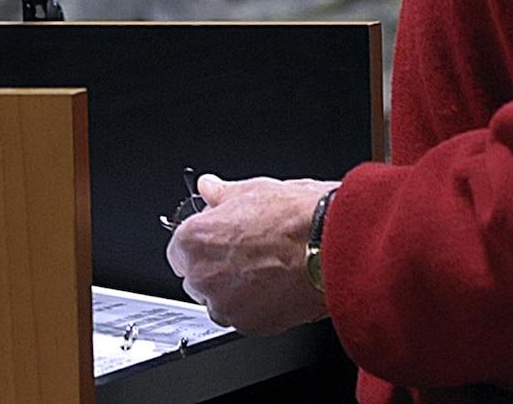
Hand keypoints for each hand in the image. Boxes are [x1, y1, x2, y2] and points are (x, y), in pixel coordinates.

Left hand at [165, 174, 335, 334]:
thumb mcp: (252, 191)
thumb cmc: (295, 218)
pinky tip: (275, 286)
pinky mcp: (250, 326)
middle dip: (216, 269)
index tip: (219, 241)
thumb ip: (221, 194)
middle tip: (247, 254)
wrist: (333, 246)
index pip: (180, 250)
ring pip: (220, 301)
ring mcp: (225, 305)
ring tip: (265, 270)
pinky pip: (244, 318)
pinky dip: (256, 307)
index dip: (203, 244)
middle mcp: (203, 276)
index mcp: (194, 240)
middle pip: (197, 278)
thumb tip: (209, 187)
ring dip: (234, 291)